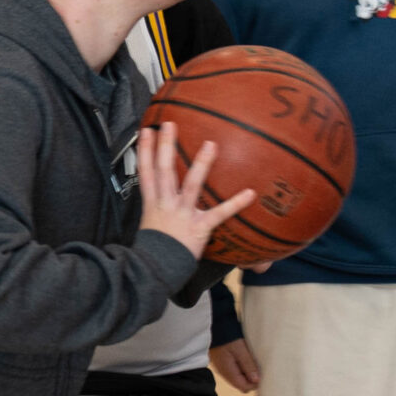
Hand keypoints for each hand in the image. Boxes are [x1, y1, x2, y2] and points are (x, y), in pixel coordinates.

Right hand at [137, 124, 254, 260]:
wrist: (153, 271)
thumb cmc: (155, 249)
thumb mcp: (150, 225)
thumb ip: (158, 210)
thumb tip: (165, 199)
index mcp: (153, 203)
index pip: (146, 172)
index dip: (145, 151)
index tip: (147, 130)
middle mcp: (165, 204)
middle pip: (164, 170)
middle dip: (165, 146)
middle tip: (170, 124)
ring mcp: (182, 214)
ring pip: (191, 185)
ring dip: (201, 164)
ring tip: (211, 144)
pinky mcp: (199, 227)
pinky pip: (219, 213)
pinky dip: (235, 204)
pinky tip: (250, 193)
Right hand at [210, 339, 261, 392]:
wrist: (213, 325)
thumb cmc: (227, 336)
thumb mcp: (240, 350)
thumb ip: (248, 365)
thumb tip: (256, 381)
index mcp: (229, 372)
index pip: (245, 387)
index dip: (255, 383)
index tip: (263, 373)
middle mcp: (224, 373)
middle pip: (242, 384)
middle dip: (252, 379)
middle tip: (259, 366)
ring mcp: (223, 368)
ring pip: (239, 378)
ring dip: (247, 372)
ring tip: (253, 360)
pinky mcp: (223, 362)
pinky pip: (235, 370)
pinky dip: (242, 367)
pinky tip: (246, 358)